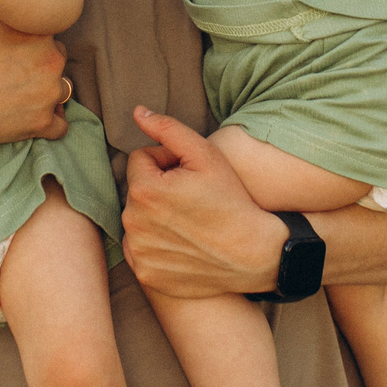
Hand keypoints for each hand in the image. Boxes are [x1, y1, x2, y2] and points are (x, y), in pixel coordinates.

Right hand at [0, 0, 70, 145]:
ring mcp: (50, 94)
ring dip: (45, 90)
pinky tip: (30, 115)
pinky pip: (59, 125)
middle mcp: (53, 60)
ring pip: (60, 89)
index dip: (28, 35)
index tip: (11, 42)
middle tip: (12, 66)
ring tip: (20, 90)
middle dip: (39, 61)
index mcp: (39, 30)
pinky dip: (47, 121)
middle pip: (55, 57)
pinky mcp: (43, 124)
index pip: (45, 29)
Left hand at [120, 106, 285, 298]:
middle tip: (193, 199)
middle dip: (159, 188)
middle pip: (137, 190)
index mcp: (144, 190)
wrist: (253, 254)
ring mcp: (138, 252)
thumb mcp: (206, 155)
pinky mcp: (145, 274)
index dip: (167, 162)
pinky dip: (156, 244)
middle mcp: (133, 223)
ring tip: (190, 222)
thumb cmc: (232, 200)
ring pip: (138, 219)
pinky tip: (183, 244)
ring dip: (155, 215)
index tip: (190, 175)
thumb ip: (167, 129)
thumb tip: (137, 112)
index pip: (140, 160)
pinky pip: (140, 248)